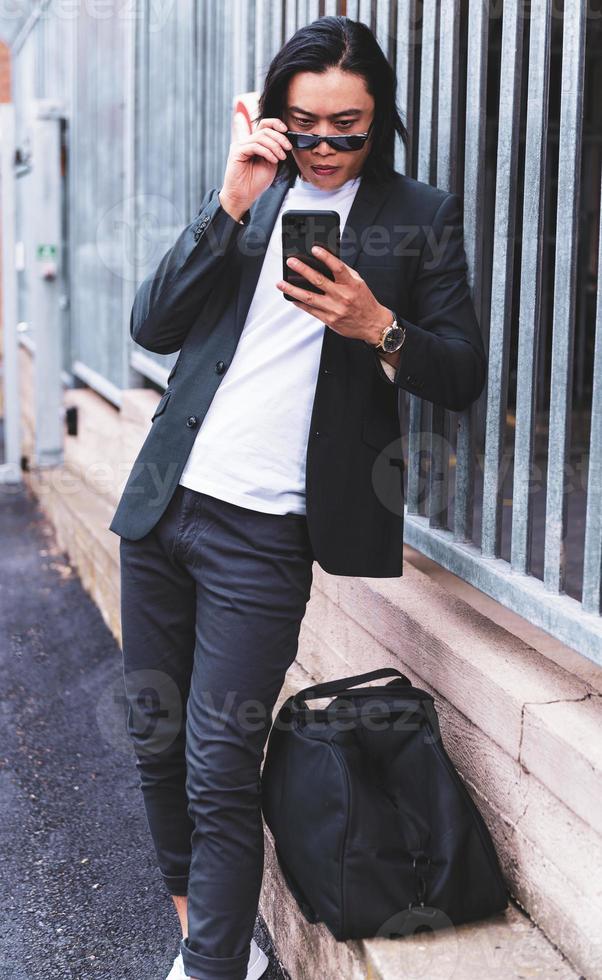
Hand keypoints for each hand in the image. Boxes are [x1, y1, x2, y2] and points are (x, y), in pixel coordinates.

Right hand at [220, 118, 291, 218]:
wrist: (243, 197)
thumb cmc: (255, 183)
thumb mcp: (271, 164)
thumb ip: (275, 151)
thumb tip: (284, 140)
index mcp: (254, 143)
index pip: (264, 124)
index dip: (276, 123)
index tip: (286, 130)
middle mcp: (246, 142)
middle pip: (264, 128)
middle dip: (280, 137)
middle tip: (288, 148)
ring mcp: (240, 146)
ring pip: (261, 136)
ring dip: (275, 146)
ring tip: (281, 158)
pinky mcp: (237, 153)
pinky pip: (255, 146)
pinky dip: (267, 152)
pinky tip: (273, 160)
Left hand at [276, 245, 393, 344]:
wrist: (372, 324)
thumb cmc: (364, 302)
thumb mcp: (359, 283)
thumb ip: (344, 272)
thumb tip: (327, 261)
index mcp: (351, 285)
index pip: (337, 267)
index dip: (326, 257)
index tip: (314, 249)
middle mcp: (342, 297)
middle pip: (319, 281)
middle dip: (303, 270)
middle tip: (291, 262)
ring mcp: (334, 309)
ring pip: (309, 298)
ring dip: (293, 289)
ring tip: (281, 283)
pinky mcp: (329, 320)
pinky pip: (311, 310)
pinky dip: (299, 303)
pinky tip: (291, 297)